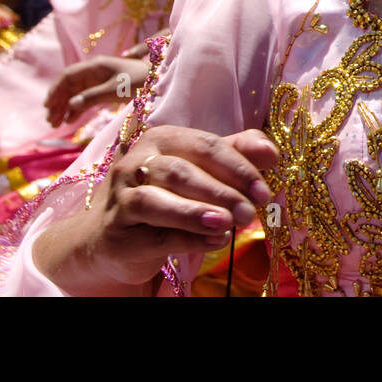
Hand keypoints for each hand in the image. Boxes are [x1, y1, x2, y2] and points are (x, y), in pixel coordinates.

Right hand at [43, 56, 150, 127]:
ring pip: (76, 93)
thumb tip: (70, 105)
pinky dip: (76, 108)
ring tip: (56, 124)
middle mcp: (94, 72)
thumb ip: (92, 97)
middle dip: (58, 102)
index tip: (47, 106)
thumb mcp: (115, 90)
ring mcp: (99, 80)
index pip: (68, 76)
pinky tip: (69, 120)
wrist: (159, 81)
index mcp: (95, 66)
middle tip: (50, 120)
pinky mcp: (105, 89)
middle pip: (69, 86)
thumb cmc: (139, 82)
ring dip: (64, 107)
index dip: (56, 90)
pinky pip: (85, 98)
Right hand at [46, 125, 278, 288]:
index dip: (238, 167)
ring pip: (157, 201)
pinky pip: (152, 235)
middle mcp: (137, 163)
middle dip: (221, 191)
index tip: (264, 190)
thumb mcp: (200, 170)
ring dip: (195, 212)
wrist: (110, 235)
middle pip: (181, 171)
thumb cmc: (166, 196)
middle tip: (251, 211)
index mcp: (162, 139)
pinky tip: (214, 241)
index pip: (205, 146)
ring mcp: (121, 197)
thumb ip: (234, 154)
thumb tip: (271, 152)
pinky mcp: (116, 231)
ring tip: (227, 223)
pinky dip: (186, 239)